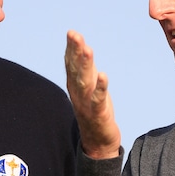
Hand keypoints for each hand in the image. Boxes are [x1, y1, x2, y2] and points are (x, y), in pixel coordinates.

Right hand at [64, 30, 121, 158]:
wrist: (98, 142)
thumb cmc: (94, 111)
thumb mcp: (89, 87)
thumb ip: (84, 70)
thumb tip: (81, 49)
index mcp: (75, 86)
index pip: (71, 64)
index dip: (71, 49)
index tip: (72, 33)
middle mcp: (77, 93)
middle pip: (75, 70)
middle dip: (75, 52)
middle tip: (74, 35)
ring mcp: (86, 104)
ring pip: (84, 82)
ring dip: (85, 66)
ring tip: (87, 49)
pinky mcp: (98, 114)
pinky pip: (98, 99)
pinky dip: (100, 87)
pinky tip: (103, 75)